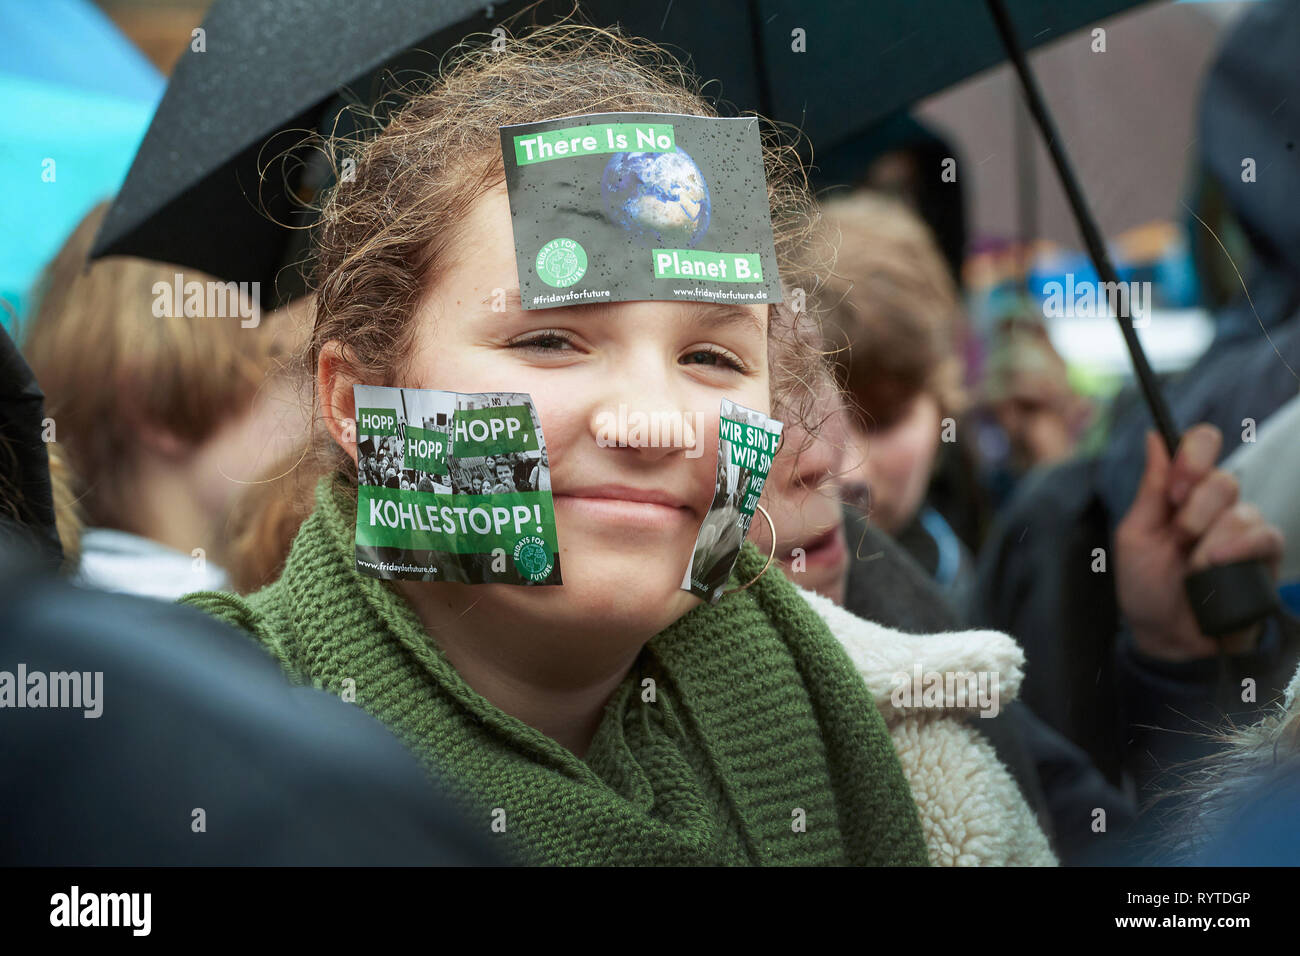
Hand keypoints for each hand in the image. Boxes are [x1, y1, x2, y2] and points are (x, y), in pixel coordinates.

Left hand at [1114, 425, 1282, 660]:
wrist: (1167, 637)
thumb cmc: (1146, 587)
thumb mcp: (1135, 536)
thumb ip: (1150, 489)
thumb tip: (1154, 437)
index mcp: (1182, 493)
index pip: (1202, 445)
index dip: (1193, 457)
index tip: (1174, 490)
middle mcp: (1217, 505)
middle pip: (1223, 478)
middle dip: (1194, 511)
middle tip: (1178, 538)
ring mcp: (1243, 530)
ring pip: (1243, 509)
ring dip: (1210, 540)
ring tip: (1193, 568)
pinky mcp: (1264, 557)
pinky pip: (1266, 536)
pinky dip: (1239, 549)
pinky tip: (1219, 565)